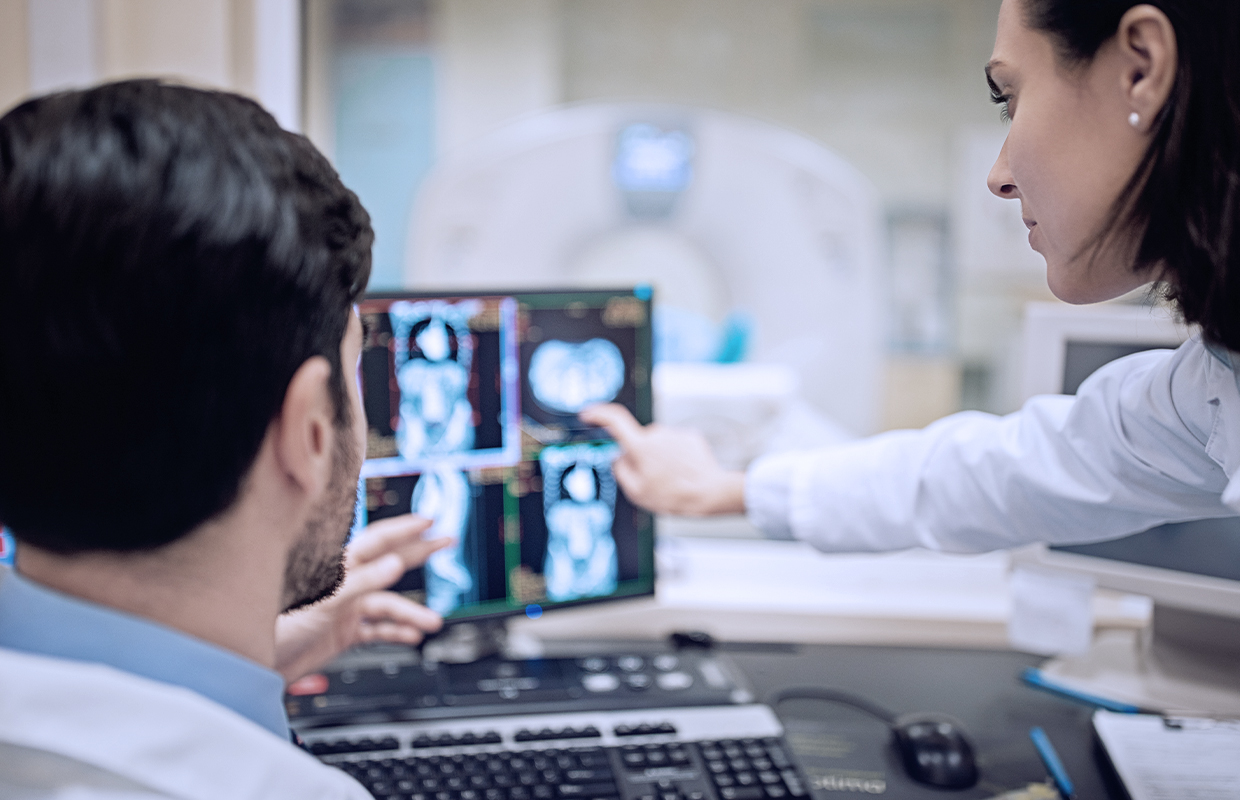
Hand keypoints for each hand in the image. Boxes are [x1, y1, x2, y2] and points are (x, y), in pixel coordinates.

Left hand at [274, 514, 450, 682]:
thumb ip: (360, 583)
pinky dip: (394, 632)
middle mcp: (345, 584)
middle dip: (419, 552)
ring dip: (410, 613)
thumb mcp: (323, 602)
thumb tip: (395, 565)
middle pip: (389, 563)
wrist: (255, 666)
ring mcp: (345, 607)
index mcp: (338, 568)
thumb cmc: (277, 629)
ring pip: (387, 604)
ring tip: (432, 622)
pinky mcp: (343, 631)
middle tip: (447, 542)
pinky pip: (376, 629)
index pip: (377, 541)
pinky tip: (410, 636)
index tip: (429, 522)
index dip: (404, 530)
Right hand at [579, 403, 745, 515]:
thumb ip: (621, 471)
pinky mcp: (690, 436)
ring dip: (660, 458)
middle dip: (640, 457)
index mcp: (640, 446)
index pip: (614, 420)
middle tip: (652, 480)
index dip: (598, 414)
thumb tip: (617, 457)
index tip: (588, 414)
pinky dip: (675, 457)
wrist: (710, 492)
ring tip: (673, 480)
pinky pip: (674, 444)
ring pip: (658, 444)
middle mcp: (656, 433)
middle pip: (639, 441)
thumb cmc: (673, 496)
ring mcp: (674, 433)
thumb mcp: (637, 492)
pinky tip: (684, 472)